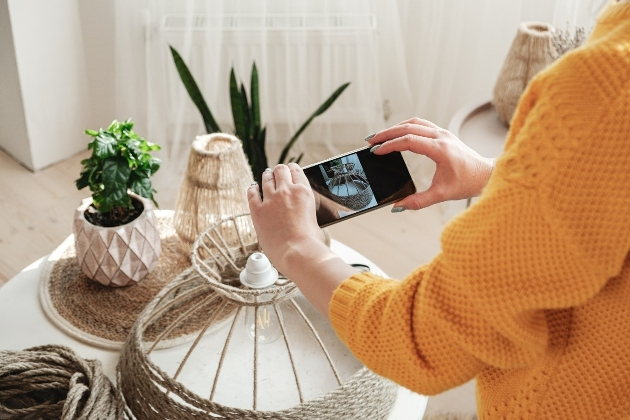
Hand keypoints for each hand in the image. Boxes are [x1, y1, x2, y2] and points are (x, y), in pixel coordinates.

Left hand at [247, 163, 329, 277]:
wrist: (298, 253)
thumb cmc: (311, 242)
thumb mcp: (315, 220)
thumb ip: (307, 212)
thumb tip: (304, 215)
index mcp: (303, 192)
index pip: (296, 170)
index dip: (292, 170)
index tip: (290, 172)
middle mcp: (286, 191)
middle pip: (280, 170)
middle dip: (279, 171)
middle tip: (278, 174)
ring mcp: (271, 200)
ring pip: (266, 178)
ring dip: (267, 177)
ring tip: (267, 178)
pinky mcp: (258, 211)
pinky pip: (252, 194)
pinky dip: (253, 189)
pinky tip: (253, 189)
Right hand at [367, 118, 493, 209]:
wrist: (486, 174)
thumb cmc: (467, 183)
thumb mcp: (442, 195)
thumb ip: (418, 202)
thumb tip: (397, 206)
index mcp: (440, 149)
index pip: (409, 141)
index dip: (390, 145)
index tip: (376, 152)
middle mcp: (441, 136)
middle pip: (408, 127)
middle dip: (387, 133)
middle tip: (370, 141)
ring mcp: (443, 133)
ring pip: (414, 122)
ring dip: (395, 128)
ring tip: (380, 137)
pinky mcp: (443, 134)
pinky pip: (421, 124)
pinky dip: (406, 127)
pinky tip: (397, 134)